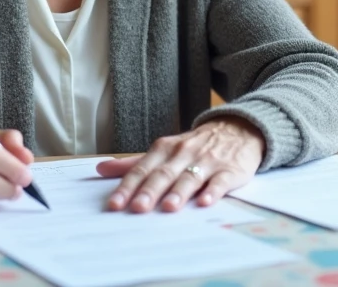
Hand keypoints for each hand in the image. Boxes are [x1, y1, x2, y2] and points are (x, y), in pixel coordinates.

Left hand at [96, 117, 264, 212]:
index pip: (142, 169)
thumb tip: (100, 169)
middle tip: (137, 208)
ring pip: (190, 177)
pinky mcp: (229, 170)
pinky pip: (220, 182)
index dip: (128, 187)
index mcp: (164, 149)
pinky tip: (205, 202)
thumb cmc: (194, 146)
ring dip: (179, 192)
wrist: (237, 129)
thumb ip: (134, 163)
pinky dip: (213, 192)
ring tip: (168, 207)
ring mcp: (207, 161)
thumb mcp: (164, 150)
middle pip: (163, 174)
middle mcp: (183, 153)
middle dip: (150, 191)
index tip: (115, 204)